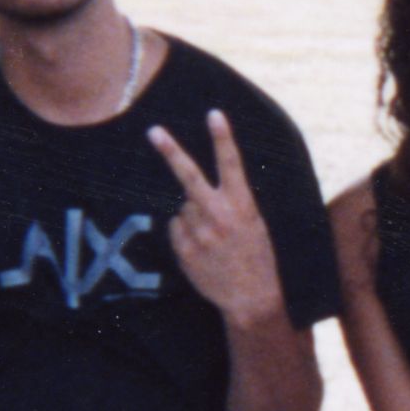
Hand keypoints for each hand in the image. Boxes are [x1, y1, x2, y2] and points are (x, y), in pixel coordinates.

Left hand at [150, 111, 285, 323]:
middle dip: (171, 152)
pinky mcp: (184, 251)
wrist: (251, 297)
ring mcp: (199, 234)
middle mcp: (219, 216)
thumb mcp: (254, 224)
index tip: (214, 114)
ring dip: (192, 216)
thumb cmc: (256, 256)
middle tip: (153, 131)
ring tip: (212, 238)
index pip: (231, 165)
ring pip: (183, 208)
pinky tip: (202, 249)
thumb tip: (189, 194)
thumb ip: (228, 204)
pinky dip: (185, 234)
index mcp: (242, 206)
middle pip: (189, 176)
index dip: (223, 138)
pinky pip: (176, 229)